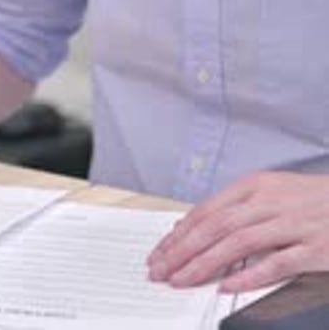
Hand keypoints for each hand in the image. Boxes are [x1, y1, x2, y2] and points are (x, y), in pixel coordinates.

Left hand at [147, 171, 328, 291]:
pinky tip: (228, 286)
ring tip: (183, 279)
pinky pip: (276, 263)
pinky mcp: (313, 248)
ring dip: (205, 263)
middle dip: (183, 251)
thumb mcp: (270, 192)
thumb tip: (194, 227)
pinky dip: (249, 275)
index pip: (208, 210)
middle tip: (161, 270)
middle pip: (217, 226)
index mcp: (256, 186)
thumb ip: (235, 208)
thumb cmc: (310, 199)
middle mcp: (270, 202)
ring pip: (238, 243)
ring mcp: (291, 224)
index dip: (180, 233)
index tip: (160, 252)